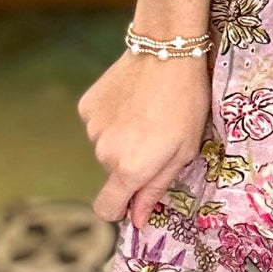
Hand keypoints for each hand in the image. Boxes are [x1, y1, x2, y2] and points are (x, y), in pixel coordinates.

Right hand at [77, 48, 211, 230]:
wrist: (167, 50)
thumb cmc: (186, 103)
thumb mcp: (184, 151)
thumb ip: (156, 188)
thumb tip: (137, 221)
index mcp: (130, 170)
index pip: (106, 209)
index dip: (120, 208)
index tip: (135, 197)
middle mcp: (104, 153)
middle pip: (113, 173)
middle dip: (132, 163)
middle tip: (158, 135)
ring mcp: (92, 128)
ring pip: (106, 146)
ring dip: (122, 138)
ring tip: (147, 111)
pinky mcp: (86, 105)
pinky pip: (99, 123)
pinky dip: (112, 117)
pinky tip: (132, 98)